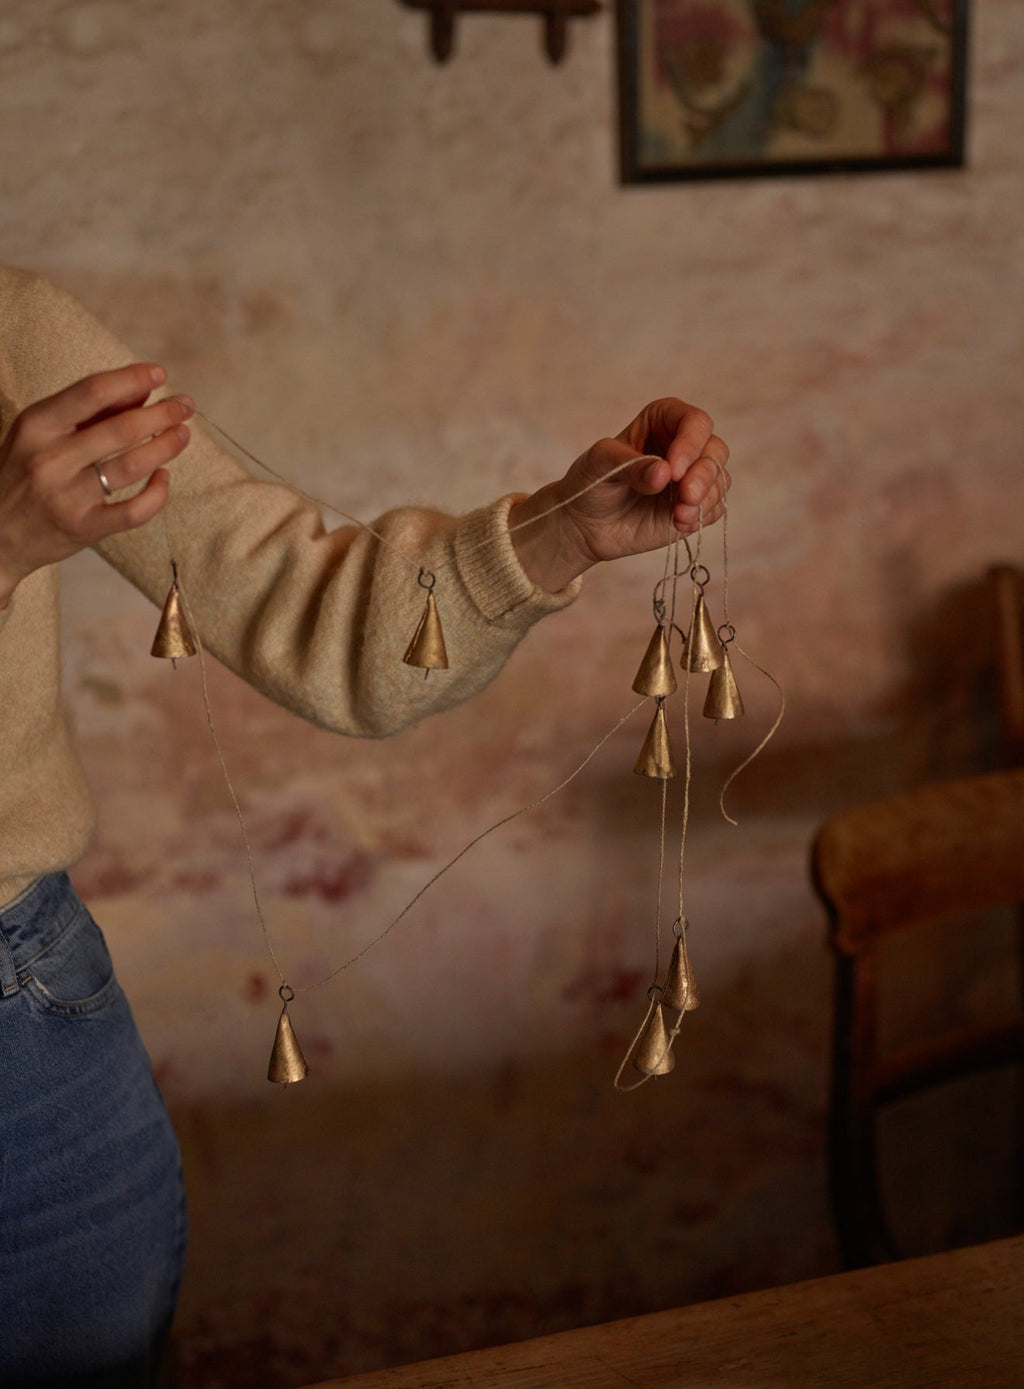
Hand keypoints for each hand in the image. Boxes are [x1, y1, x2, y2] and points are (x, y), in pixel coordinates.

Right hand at [0, 364, 193, 606]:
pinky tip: (164, 477)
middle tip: (186, 406)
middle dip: (163, 413)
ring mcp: (67, 496)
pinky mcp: (83, 528)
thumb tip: (140, 388)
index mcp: (36, 426)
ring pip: (133, 466)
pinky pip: (134, 511)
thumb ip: (88, 411)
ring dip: (166, 446)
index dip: (132, 379)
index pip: (92, 392)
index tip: (161, 374)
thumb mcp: (41, 433)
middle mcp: (50, 459)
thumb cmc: (24, 473)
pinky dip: (157, 493)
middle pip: (121, 428)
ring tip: (183, 435)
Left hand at [509, 398, 729, 591]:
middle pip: (716, 449)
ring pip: (720, 479)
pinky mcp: (694, 506)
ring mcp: (692, 477)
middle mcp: (684, 445)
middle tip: (685, 496)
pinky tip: (678, 524)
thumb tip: (664, 474)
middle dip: (704, 473)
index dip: (690, 443)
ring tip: (679, 516)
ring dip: (705, 498)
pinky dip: (702, 517)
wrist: (586, 525)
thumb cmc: (590, 483)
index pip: (694, 422)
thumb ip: (629, 464)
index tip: (673, 471)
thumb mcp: (598, 464)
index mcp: (663, 421)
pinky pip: (715, 508)